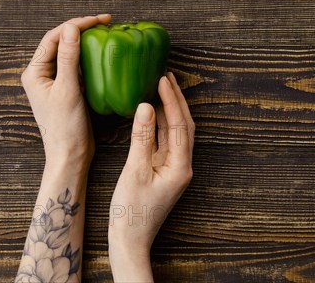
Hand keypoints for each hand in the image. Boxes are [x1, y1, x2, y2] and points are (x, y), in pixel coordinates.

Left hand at [20, 14, 111, 170]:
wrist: (70, 156)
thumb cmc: (65, 128)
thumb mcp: (68, 90)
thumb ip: (68, 59)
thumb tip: (71, 29)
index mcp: (34, 72)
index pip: (54, 38)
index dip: (76, 24)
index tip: (99, 20)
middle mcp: (42, 74)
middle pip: (61, 41)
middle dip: (82, 29)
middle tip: (106, 22)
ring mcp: (55, 81)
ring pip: (70, 52)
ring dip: (87, 41)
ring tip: (106, 33)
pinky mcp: (68, 89)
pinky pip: (78, 66)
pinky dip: (90, 57)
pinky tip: (103, 54)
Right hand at [108, 72, 194, 281]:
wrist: (129, 238)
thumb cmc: (131, 210)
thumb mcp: (134, 170)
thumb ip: (142, 137)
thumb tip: (145, 107)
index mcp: (181, 166)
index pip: (181, 125)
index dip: (172, 100)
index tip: (163, 80)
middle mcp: (182, 165)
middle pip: (185, 125)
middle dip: (177, 100)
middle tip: (167, 77)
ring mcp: (173, 167)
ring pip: (176, 132)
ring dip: (170, 110)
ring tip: (161, 87)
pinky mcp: (163, 169)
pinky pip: (165, 140)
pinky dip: (160, 124)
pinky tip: (152, 111)